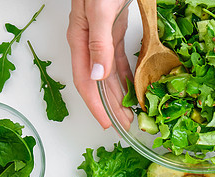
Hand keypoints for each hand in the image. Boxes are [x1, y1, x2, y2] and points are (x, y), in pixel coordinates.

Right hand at [67, 0, 128, 128]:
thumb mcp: (99, 13)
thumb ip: (98, 43)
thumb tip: (99, 75)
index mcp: (81, 43)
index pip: (87, 83)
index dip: (97, 106)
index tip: (108, 124)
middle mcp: (90, 45)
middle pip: (100, 84)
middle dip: (112, 107)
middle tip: (126, 125)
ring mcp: (102, 41)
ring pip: (110, 76)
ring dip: (120, 96)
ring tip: (131, 113)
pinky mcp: (113, 34)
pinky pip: (120, 63)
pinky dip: (126, 77)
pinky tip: (133, 88)